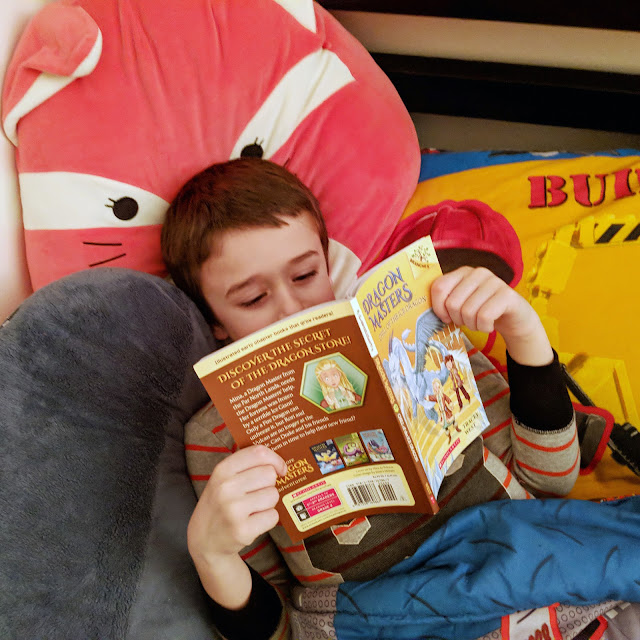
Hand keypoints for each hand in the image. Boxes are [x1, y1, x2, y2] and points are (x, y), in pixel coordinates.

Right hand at [187, 445, 286, 607]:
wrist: (204, 540)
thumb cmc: (219, 504)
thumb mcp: (223, 479)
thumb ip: (246, 466)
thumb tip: (279, 464)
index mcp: (222, 470)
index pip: (258, 453)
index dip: (275, 459)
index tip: (279, 468)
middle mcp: (226, 488)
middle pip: (269, 474)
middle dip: (268, 484)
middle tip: (256, 494)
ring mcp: (233, 510)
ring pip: (273, 495)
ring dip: (268, 503)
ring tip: (252, 509)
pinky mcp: (242, 531)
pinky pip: (273, 516)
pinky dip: (267, 519)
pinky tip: (253, 522)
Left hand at [430, 266, 553, 365]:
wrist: (515, 320)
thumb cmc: (481, 312)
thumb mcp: (461, 305)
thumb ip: (445, 303)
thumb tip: (422, 311)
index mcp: (462, 272)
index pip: (438, 287)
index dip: (438, 308)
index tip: (446, 318)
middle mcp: (478, 272)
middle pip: (453, 304)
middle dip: (459, 320)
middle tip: (469, 320)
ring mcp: (494, 282)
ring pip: (468, 312)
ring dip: (473, 325)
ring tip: (481, 322)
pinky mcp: (507, 295)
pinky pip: (484, 317)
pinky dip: (484, 327)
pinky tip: (490, 324)